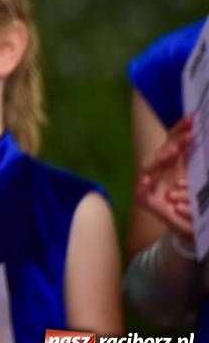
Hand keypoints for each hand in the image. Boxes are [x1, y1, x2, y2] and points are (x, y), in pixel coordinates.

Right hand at [135, 115, 194, 240]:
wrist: (185, 223)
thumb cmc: (191, 202)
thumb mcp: (198, 182)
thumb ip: (199, 164)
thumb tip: (204, 140)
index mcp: (173, 163)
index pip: (173, 141)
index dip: (180, 129)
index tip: (192, 119)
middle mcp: (160, 170)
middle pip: (161, 151)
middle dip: (174, 143)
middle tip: (188, 137)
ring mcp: (150, 184)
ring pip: (149, 167)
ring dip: (161, 158)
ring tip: (174, 152)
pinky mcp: (145, 201)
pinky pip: (141, 193)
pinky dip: (142, 187)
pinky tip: (147, 181)